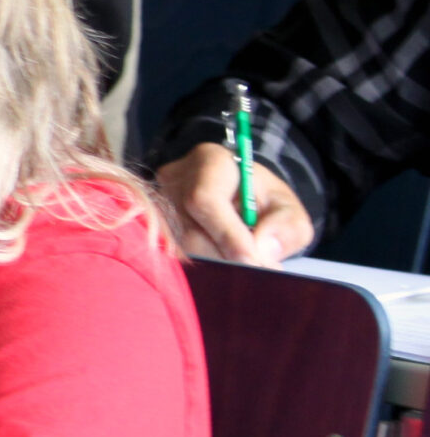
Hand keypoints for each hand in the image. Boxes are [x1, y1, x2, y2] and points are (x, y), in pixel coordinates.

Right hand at [156, 141, 312, 264]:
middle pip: (189, 230)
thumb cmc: (260, 199)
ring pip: (178, 248)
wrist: (234, 197)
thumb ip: (286, 226)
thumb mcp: (288, 207)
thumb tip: (262, 250)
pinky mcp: (149, 225)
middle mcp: (173, 179)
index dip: (227, 234)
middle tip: (255, 274)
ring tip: (241, 273)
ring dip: (213, 266)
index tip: (253, 261)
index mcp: (209, 162)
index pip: (205, 199)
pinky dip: (199, 268)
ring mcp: (155, 203)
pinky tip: (219, 271)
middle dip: (224, 257)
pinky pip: (171, 256)